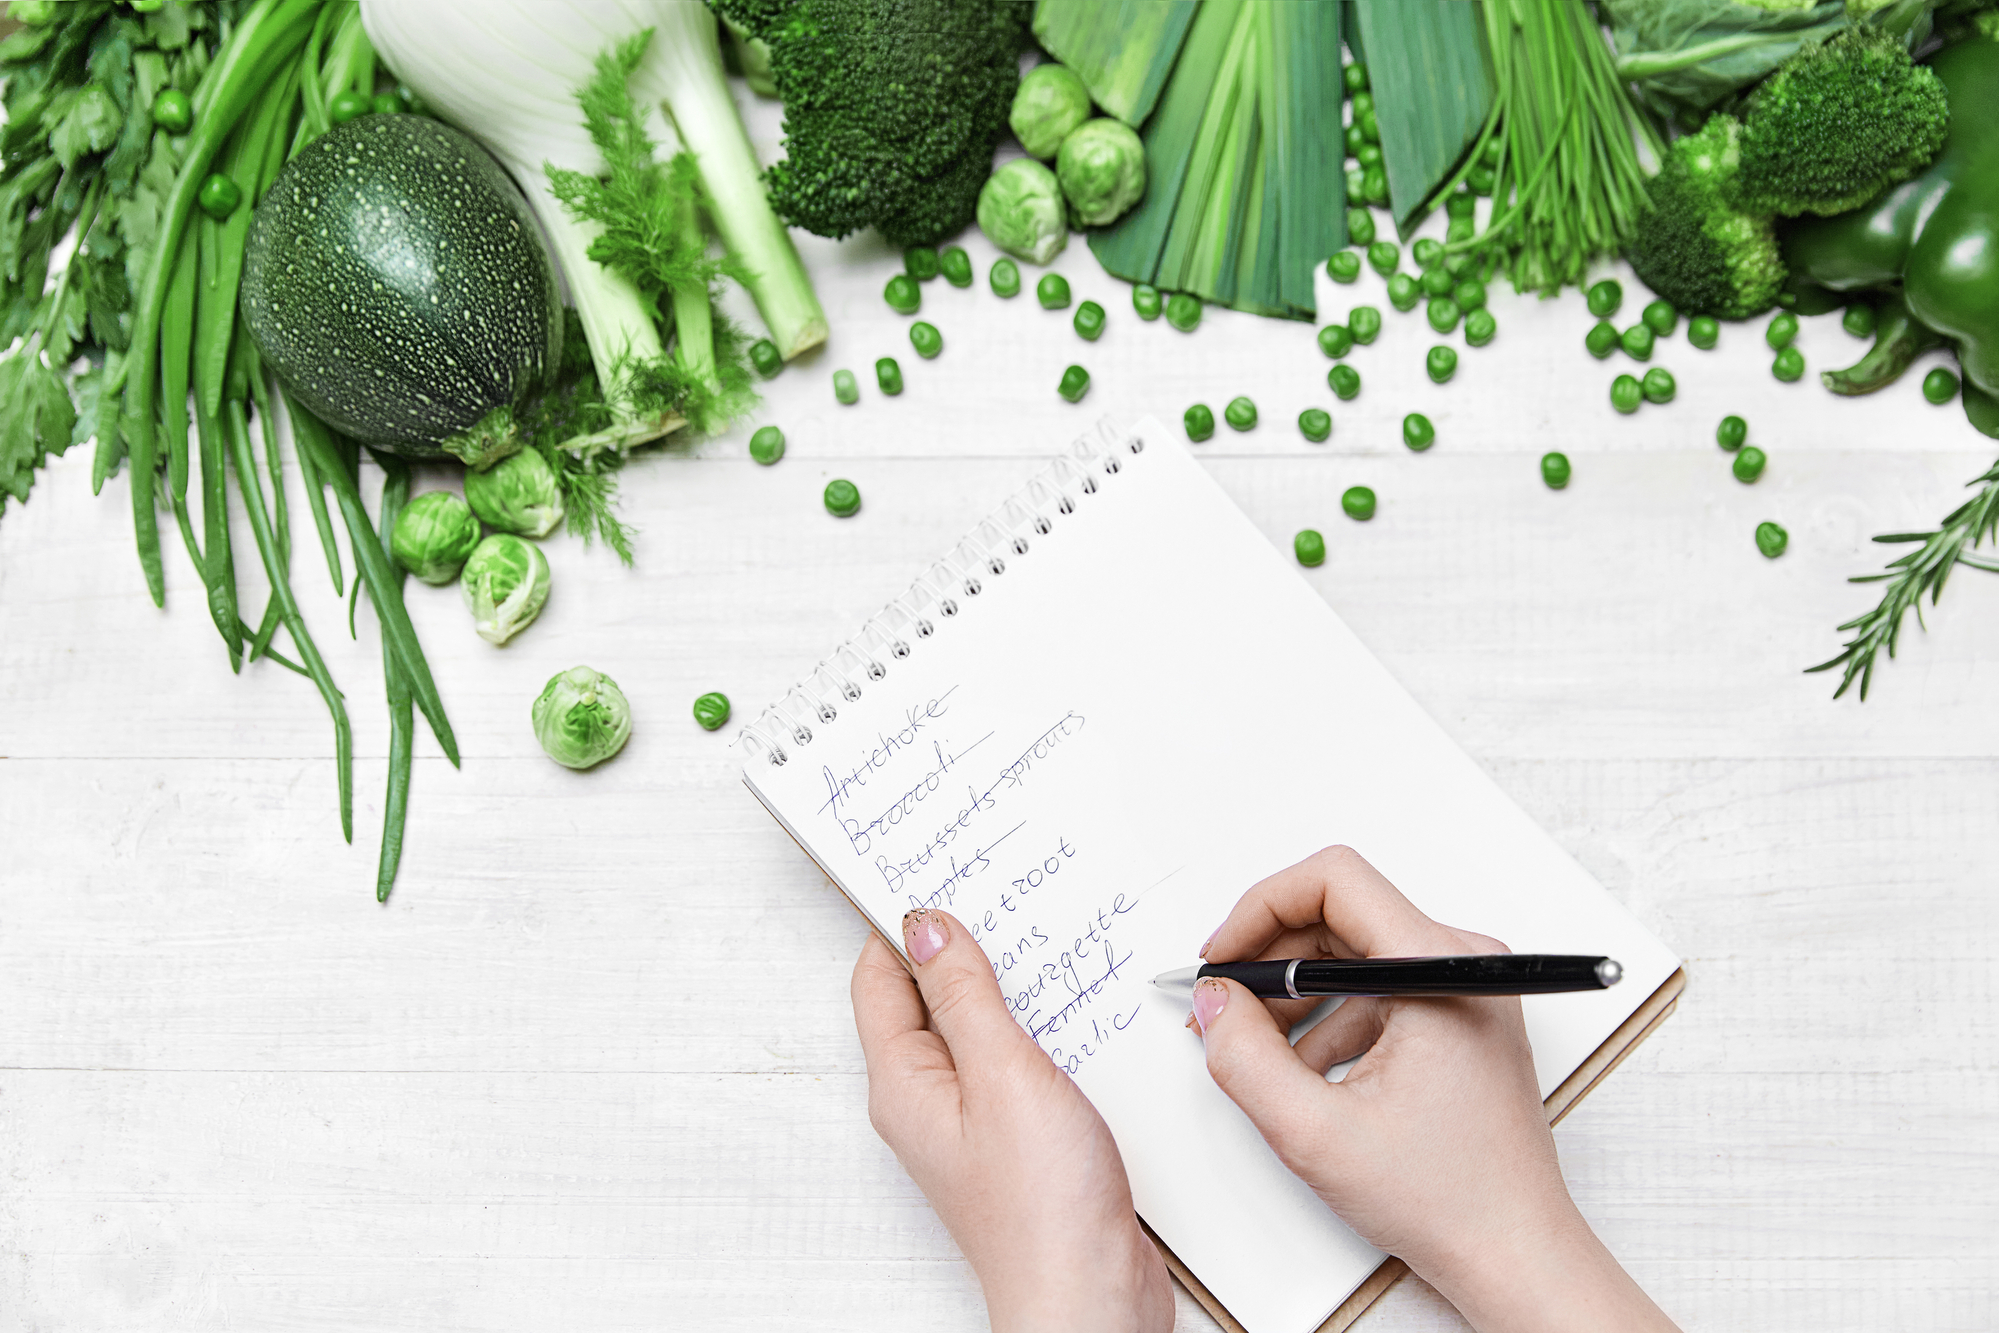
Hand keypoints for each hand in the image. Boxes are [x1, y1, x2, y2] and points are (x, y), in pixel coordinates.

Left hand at [852, 908, 1173, 1332]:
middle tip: (991, 891)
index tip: (927, 871)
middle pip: (923, 997)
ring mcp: (971, 1121)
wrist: (1090, 1297)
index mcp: (903, 1082)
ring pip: (973, 1027)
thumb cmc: (1041, 1206)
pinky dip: (1033, 1027)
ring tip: (1034, 937)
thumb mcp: (1002, 1075)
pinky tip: (1068, 1010)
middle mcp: (928, 1101)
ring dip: (1001, 985)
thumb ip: (964, 996)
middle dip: (955, 944)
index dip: (898, 921)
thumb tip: (925, 928)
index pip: (879, 978)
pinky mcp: (1016, 1137)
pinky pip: (1011, 1061)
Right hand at [1193, 846, 1678, 1332]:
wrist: (1513, 1252)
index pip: (1334, 880)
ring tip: (1261, 1051)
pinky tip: (1306, 1074)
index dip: (1261, 908)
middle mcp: (1460, 962)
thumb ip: (1244, 1058)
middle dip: (1269, 956)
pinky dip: (1327, 1018)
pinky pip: (1374, 987)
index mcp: (1439, 969)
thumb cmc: (1447, 1197)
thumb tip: (1213, 1001)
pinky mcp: (1456, 1015)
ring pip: (1352, 950)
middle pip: (1338, 913)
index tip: (1223, 958)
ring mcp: (1463, 988)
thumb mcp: (1315, 1133)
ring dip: (1294, 992)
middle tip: (1224, 1007)